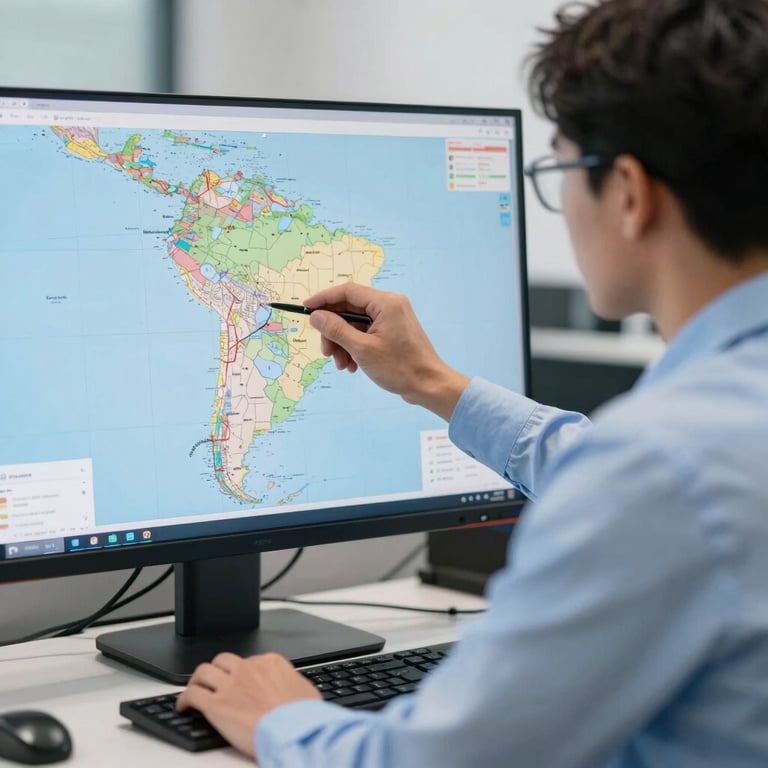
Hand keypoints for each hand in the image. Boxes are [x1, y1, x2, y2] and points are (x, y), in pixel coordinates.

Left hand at [176, 652, 321, 757]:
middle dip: (218, 669)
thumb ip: (292, 683)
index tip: (241, 681)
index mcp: (270, 662)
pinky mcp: (216, 705)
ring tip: (194, 688)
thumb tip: (291, 688)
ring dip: (197, 679)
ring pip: (203, 671)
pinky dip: (183, 699)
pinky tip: (182, 707)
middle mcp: (248, 668)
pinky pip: (192, 695)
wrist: (294, 730)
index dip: (243, 671)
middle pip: (224, 660)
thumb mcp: (305, 690)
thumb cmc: (303, 716)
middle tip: (215, 680)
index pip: (251, 659)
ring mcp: (231, 685)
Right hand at [305, 284, 469, 420]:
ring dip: (343, 343)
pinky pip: (366, 334)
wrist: (429, 386)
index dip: (324, 299)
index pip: (347, 291)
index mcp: (385, 303)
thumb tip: (316, 316)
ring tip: (342, 365)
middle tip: (326, 351)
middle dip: (334, 331)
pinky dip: (355, 348)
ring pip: (356, 325)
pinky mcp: (393, 333)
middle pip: (350, 310)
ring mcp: (392, 320)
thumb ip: (336, 330)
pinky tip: (353, 365)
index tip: (306, 308)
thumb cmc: (400, 367)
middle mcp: (390, 306)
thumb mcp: (362, 349)